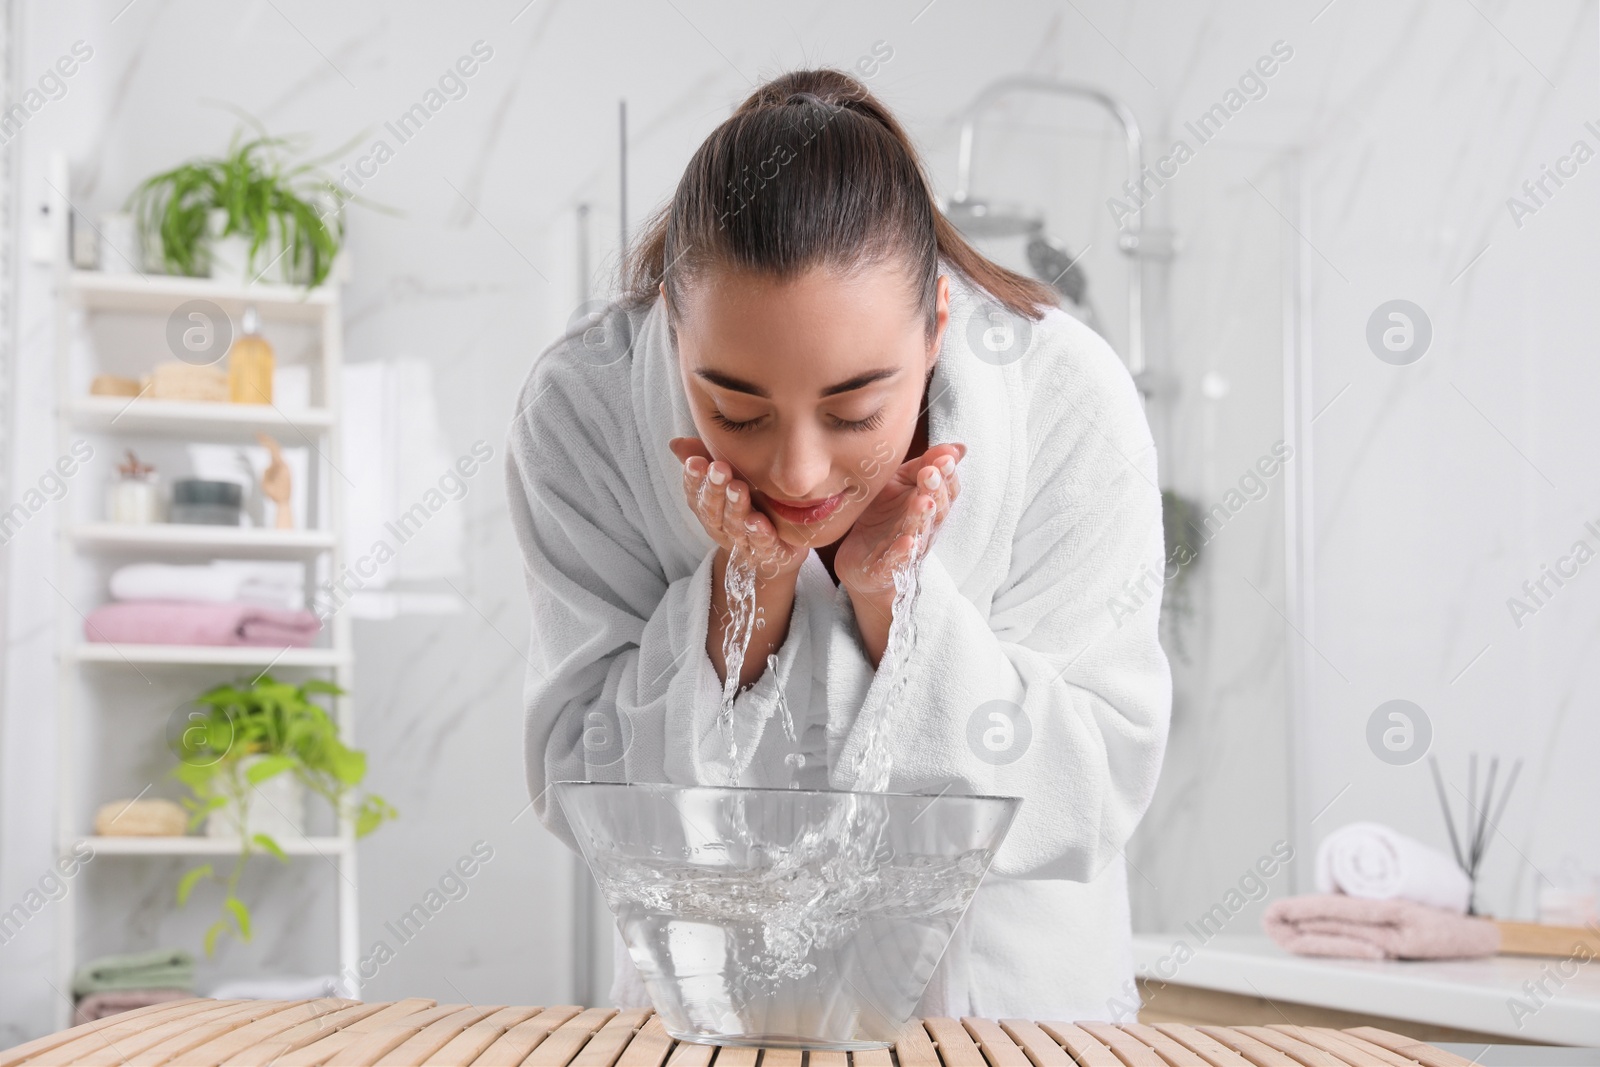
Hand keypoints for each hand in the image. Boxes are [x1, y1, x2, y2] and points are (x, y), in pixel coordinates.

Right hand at [668, 438, 805, 583]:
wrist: (780, 548)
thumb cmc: (751, 505)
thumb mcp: (729, 479)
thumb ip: (705, 459)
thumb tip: (676, 443)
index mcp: (710, 509)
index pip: (696, 494)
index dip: (693, 479)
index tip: (695, 462)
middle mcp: (722, 527)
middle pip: (713, 510)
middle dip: (714, 489)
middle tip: (719, 469)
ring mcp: (743, 542)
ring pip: (735, 526)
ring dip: (735, 508)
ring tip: (739, 490)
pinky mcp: (768, 553)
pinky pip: (762, 546)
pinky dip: (759, 535)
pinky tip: (759, 522)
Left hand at [835, 442, 963, 666]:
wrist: (861, 563)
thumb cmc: (884, 519)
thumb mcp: (899, 485)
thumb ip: (923, 466)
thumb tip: (958, 447)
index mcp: (929, 507)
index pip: (947, 491)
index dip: (948, 476)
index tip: (945, 458)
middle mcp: (924, 529)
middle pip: (936, 511)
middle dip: (936, 491)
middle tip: (932, 473)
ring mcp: (906, 551)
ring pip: (919, 534)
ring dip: (922, 517)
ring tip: (923, 501)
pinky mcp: (885, 569)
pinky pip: (896, 563)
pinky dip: (902, 553)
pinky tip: (906, 542)